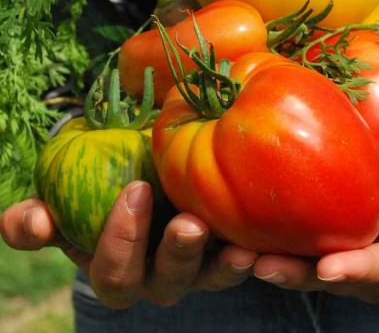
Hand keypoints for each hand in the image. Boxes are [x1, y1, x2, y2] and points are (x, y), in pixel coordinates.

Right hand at [0, 181, 256, 308]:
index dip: (120, 240)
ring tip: (240, 247)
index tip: (134, 190)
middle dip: (176, 256)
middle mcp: (157, 277)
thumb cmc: (99, 188)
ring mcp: (197, 268)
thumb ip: (37, 217)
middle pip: (165, 282)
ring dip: (223, 264)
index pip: (113, 272)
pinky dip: (254, 251)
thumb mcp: (64, 200)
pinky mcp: (228, 250)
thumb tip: (31, 222)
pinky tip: (265, 237)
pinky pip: (244, 259)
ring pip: (210, 277)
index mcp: (117, 268)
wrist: (144, 177)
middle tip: (187, 224)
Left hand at [253, 157, 378, 303]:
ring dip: (271, 255)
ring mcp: (349, 246)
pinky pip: (300, 229)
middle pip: (331, 275)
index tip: (330, 269)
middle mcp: (373, 266)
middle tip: (257, 264)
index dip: (359, 272)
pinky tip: (240, 213)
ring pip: (305, 257)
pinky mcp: (330, 223)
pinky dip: (271, 226)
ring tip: (233, 247)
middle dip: (295, 273)